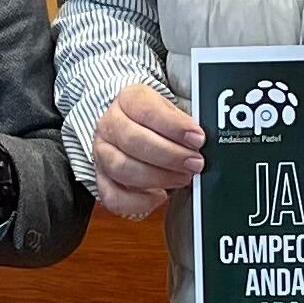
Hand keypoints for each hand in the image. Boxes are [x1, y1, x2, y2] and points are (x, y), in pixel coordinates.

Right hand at [85, 84, 205, 221]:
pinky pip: (113, 197)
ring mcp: (103, 153)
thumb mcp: (172, 111)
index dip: (174, 127)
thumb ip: (184, 123)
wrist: (135, 128)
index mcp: (127, 100)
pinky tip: (159, 196)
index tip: (197, 138)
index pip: (147, 111)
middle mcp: (110, 125)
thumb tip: (201, 140)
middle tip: (194, 163)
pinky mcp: (102, 179)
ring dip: (158, 177)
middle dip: (170, 155)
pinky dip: (138, 201)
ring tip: (182, 178)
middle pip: (133, 141)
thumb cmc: (158, 121)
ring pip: (122, 169)